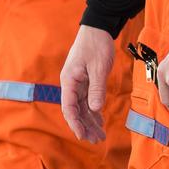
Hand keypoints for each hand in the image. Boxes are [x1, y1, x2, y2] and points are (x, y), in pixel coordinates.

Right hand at [59, 25, 116, 143]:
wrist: (98, 28)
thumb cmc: (96, 44)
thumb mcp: (99, 67)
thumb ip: (97, 88)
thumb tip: (95, 109)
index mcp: (69, 81)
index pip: (69, 107)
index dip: (75, 123)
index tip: (82, 135)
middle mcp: (71, 84)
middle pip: (75, 111)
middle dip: (84, 126)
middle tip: (95, 140)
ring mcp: (78, 83)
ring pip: (82, 108)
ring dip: (90, 122)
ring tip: (99, 136)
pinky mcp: (86, 81)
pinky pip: (88, 101)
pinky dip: (94, 112)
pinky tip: (100, 122)